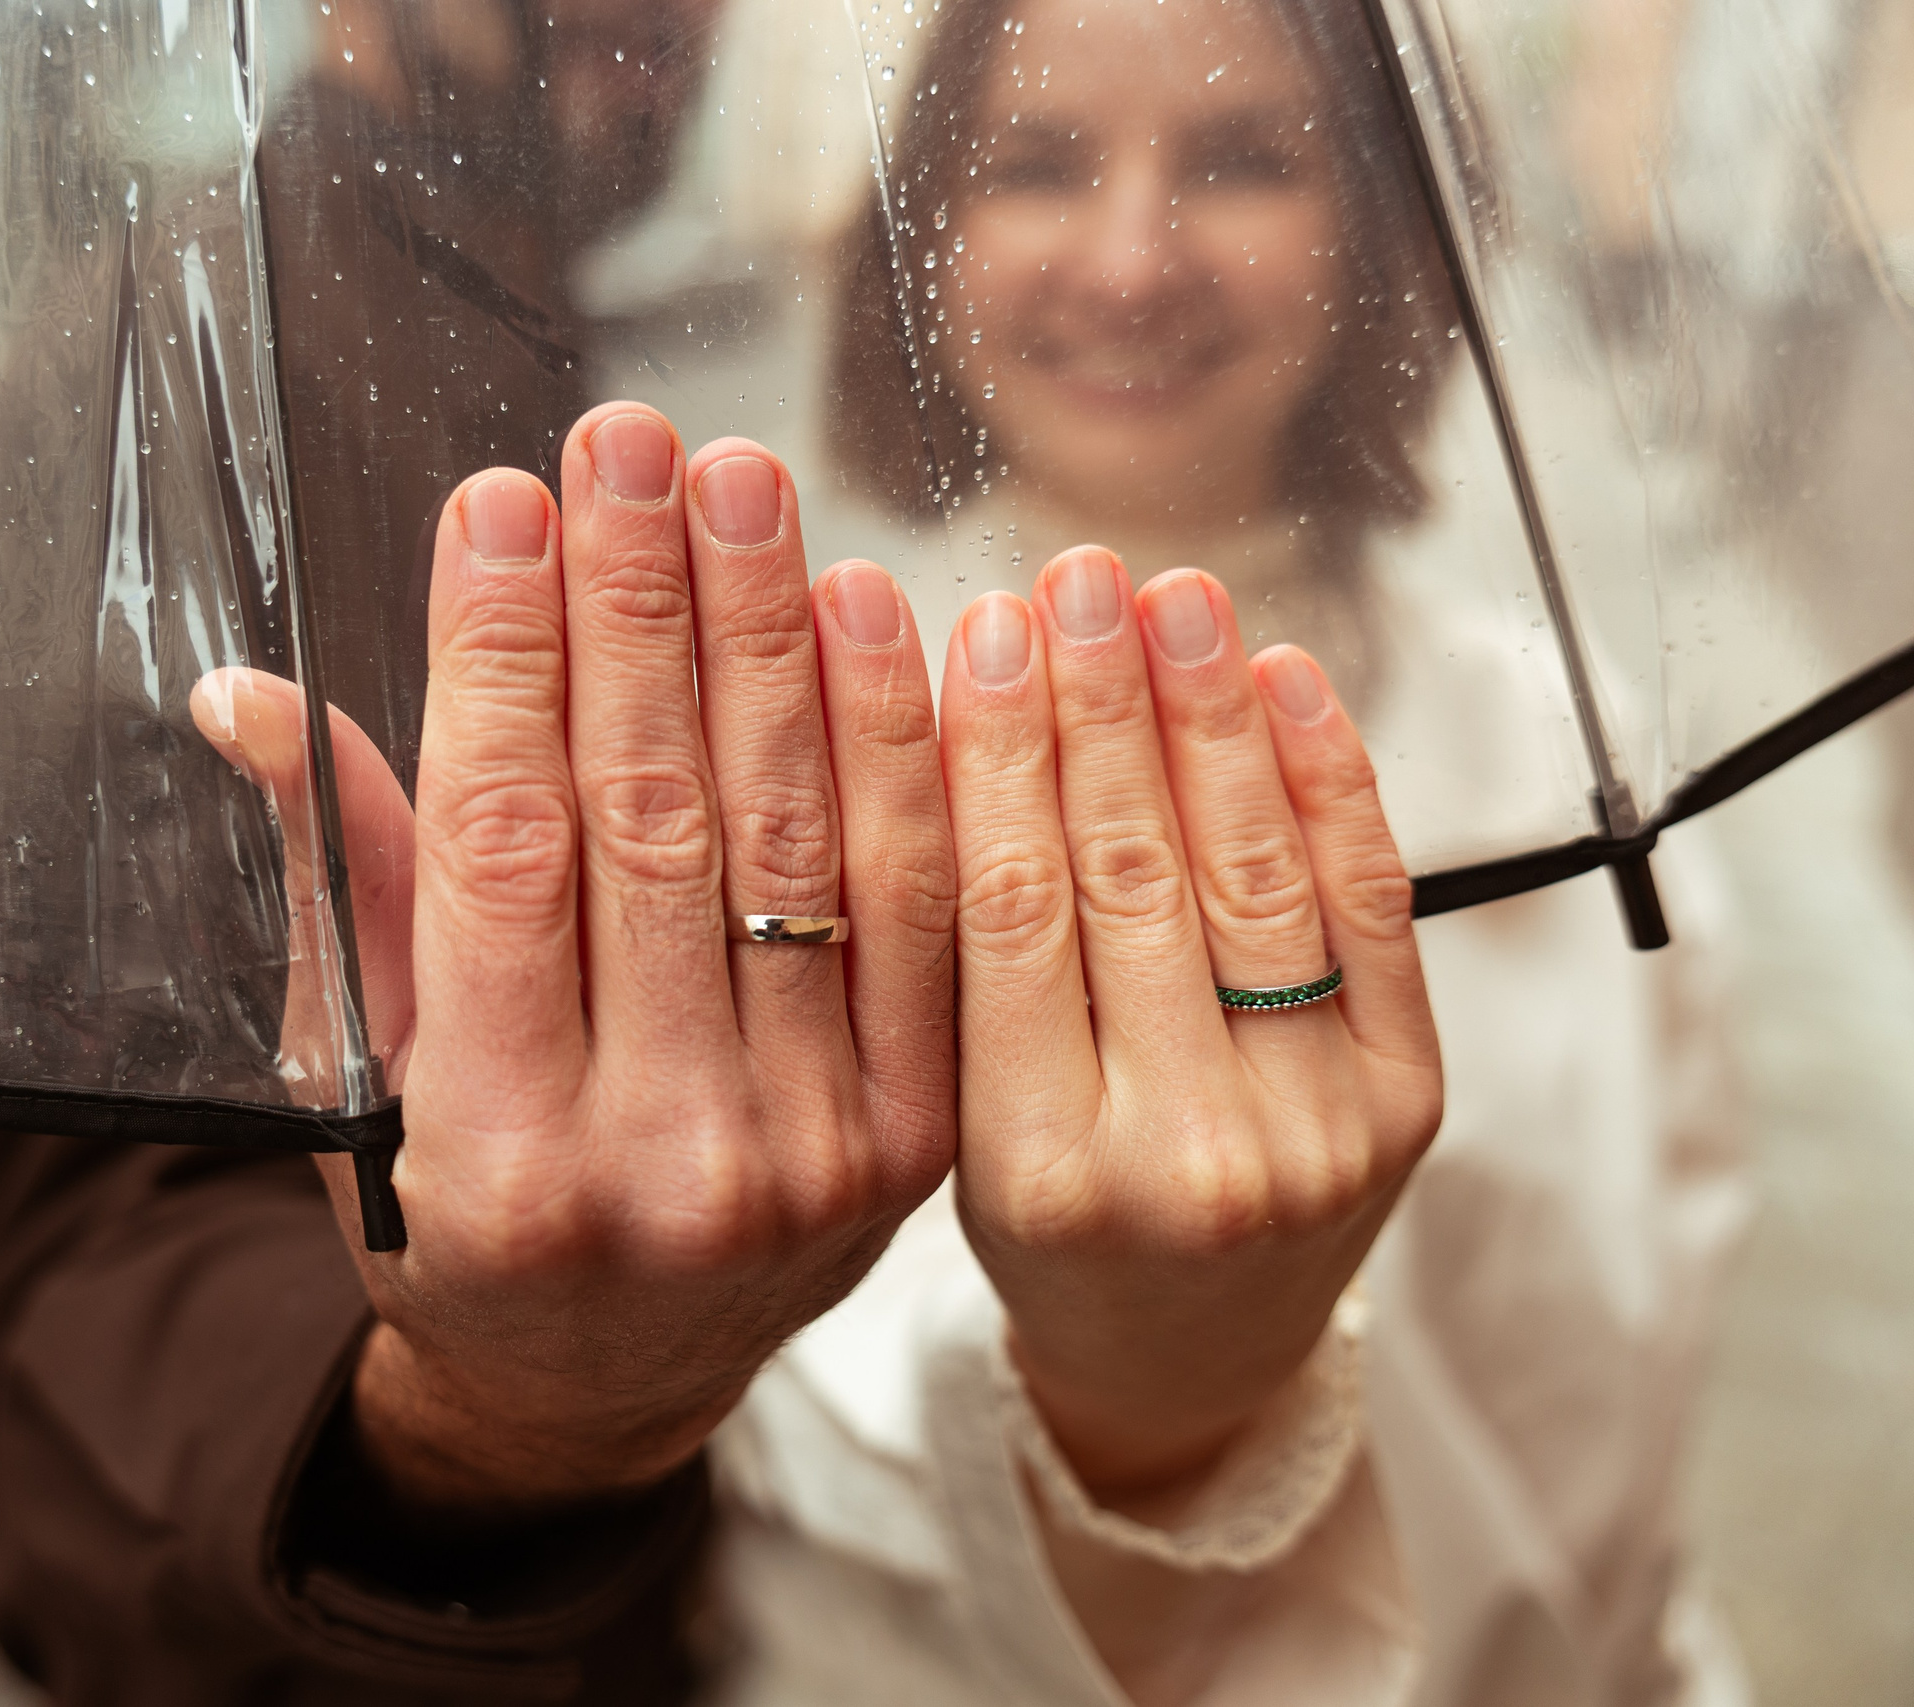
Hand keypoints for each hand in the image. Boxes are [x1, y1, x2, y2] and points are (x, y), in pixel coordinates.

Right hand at [196, 404, 957, 1516]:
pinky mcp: (910, 1134)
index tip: (499, 504)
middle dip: (638, 607)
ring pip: (793, 844)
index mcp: (489, 1150)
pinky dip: (895, 748)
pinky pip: (916, 905)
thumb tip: (250, 695)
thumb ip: (331, 884)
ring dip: (767, 639)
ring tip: (743, 481)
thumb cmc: (449, 1213)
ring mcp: (804, 1153)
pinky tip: (865, 608)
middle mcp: (657, 1159)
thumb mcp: (351, 1080)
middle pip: (651, 821)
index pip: (501, 847)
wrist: (601, 1389)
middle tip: (632, 443)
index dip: (501, 660)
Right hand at [938, 548, 1442, 1498]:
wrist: (1188, 1357)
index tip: (977, 633)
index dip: (994, 756)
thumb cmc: (1052, 1226)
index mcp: (1033, 1166)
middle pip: (1129, 877)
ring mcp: (1309, 1131)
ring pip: (1251, 877)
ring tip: (1174, 599)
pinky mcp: (1404, 1103)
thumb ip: (962, 960)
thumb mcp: (961, 1122)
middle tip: (1075, 580)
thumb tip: (956, 725)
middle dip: (1101, 705)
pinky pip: (1369, 913)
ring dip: (1212, 717)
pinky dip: (1331, 784)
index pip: (1008, 911)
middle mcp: (1181, 1156)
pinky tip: (1287, 683)